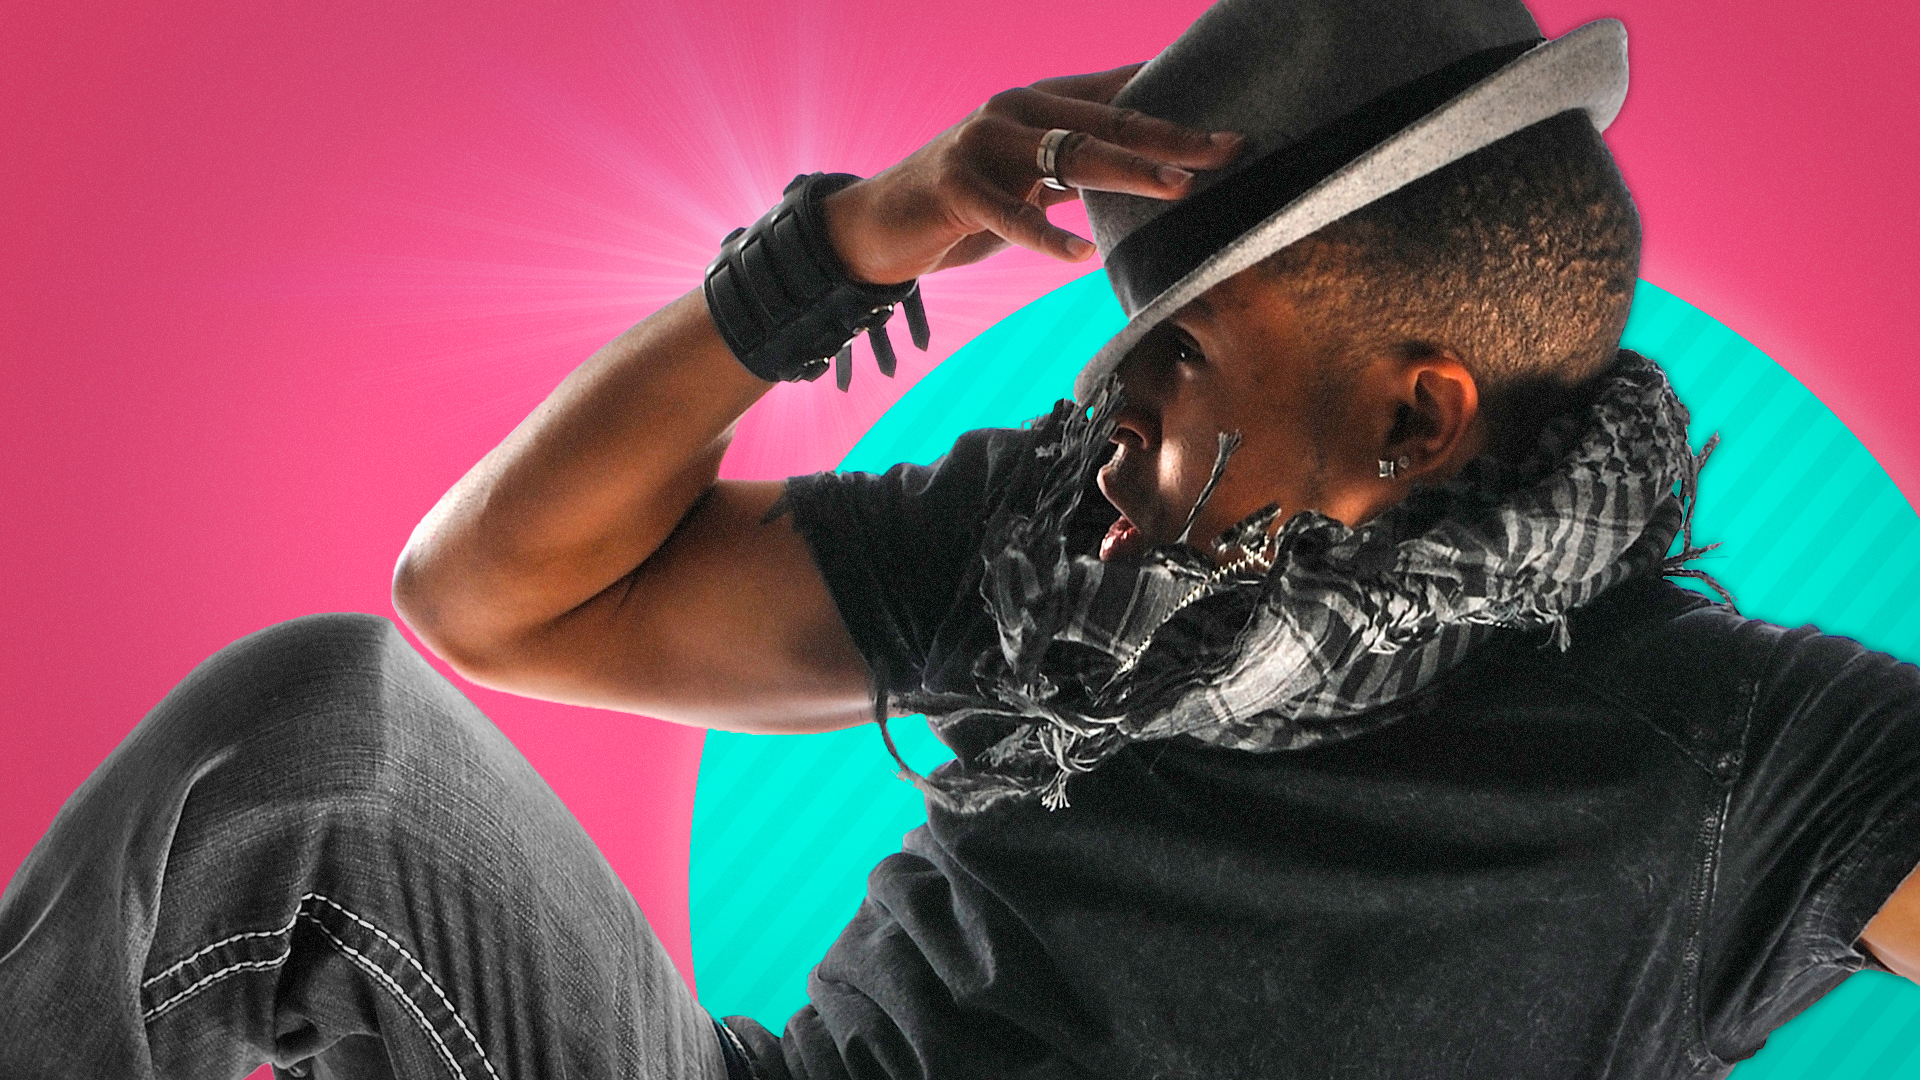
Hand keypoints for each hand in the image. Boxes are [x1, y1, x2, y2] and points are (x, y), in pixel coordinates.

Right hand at [820, 63, 1245, 284]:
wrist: (877, 223)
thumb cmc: (961, 204)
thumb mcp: (1025, 179)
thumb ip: (1073, 169)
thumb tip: (1141, 173)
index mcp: (1036, 102)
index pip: (1117, 97)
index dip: (1174, 107)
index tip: (1228, 127)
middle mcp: (1014, 109)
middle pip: (1107, 122)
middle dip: (1171, 138)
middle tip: (1226, 151)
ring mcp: (982, 143)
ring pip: (1070, 154)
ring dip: (1129, 172)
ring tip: (1177, 187)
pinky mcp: (955, 187)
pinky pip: (1011, 214)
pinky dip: (1047, 237)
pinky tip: (1081, 256)